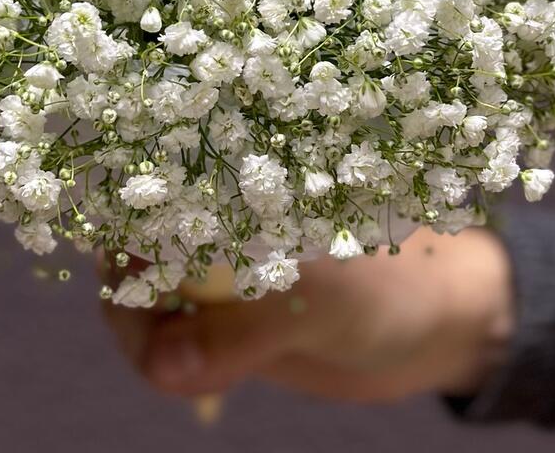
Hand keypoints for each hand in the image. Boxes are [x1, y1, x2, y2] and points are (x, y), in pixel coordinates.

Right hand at [101, 227, 513, 402]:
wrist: (432, 327)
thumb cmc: (393, 290)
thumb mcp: (320, 305)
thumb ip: (242, 333)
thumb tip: (161, 363)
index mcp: (239, 180)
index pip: (154, 186)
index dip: (122, 223)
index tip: (122, 278)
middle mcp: (216, 215)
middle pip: (133, 243)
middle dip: (126, 291)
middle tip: (150, 345)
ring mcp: (213, 265)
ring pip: (141, 293)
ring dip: (145, 332)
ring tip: (178, 367)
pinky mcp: (219, 313)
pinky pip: (168, 334)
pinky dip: (167, 355)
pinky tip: (194, 373)